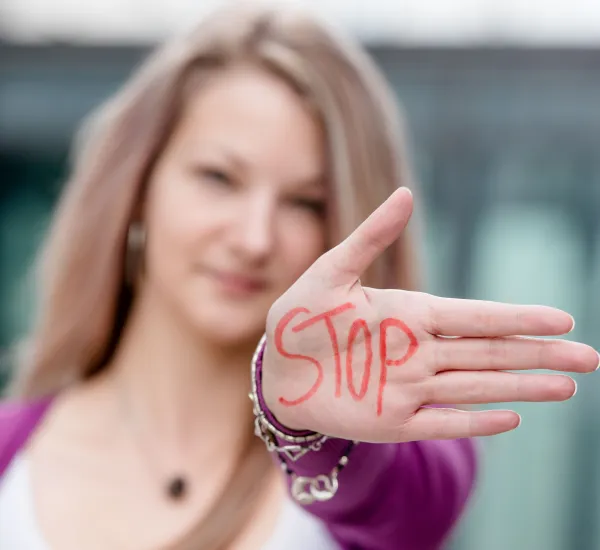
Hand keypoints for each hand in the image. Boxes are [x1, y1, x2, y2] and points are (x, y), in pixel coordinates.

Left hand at [262, 187, 598, 442]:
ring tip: (566, 387)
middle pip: (490, 353)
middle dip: (539, 354)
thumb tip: (406, 192)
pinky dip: (472, 422)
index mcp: (409, 314)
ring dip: (520, 387)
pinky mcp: (392, 420)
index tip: (561, 319)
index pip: (475, 316)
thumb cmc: (302, 316)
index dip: (517, 318)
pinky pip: (440, 422)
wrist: (277, 366)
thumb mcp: (332, 270)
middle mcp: (419, 351)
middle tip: (589, 357)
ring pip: (476, 387)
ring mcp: (409, 388)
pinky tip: (509, 419)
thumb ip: (371, 237)